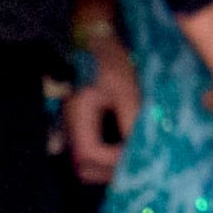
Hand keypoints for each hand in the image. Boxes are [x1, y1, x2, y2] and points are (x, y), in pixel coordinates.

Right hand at [63, 39, 140, 182]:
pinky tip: (124, 150)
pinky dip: (104, 158)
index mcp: (78, 115)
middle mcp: (69, 126)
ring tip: (131, 158)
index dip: (112, 161)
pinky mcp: (78, 127)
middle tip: (135, 162)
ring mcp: (71, 128)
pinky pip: (88, 152)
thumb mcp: (125, 87)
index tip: (135, 152)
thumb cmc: (110, 61)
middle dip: (109, 170)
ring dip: (107, 167)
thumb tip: (142, 148)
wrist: (96, 42)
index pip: (89, 153)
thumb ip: (132, 118)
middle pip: (83, 166)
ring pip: (84, 163)